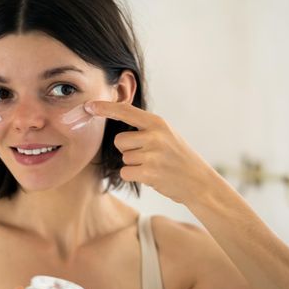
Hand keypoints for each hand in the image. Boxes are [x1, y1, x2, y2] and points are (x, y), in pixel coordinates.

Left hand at [85, 101, 217, 204]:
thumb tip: (116, 119)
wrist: (198, 182)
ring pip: (123, 158)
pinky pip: (125, 172)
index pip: (126, 111)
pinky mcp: (149, 172)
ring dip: (134, 164)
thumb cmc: (178, 157)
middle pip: (119, 141)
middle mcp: (155, 136)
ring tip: (154, 166)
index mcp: (158, 123)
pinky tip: (151, 176)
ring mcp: (152, 154)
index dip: (105, 108)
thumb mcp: (166, 134)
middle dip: (127, 150)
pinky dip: (134, 176)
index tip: (89, 106)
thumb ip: (145, 127)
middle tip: (148, 155)